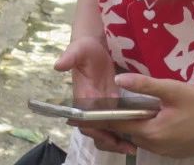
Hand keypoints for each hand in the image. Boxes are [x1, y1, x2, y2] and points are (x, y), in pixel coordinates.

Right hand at [55, 37, 134, 153]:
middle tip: (128, 148)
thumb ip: (68, 57)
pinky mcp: (111, 101)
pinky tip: (136, 136)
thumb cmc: (84, 47)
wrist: (93, 44)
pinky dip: (123, 130)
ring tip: (133, 147)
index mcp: (82, 96)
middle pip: (96, 130)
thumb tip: (57, 66)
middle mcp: (90, 104)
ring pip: (105, 129)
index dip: (95, 131)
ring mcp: (100, 104)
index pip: (85, 121)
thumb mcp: (77, 50)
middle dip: (109, 141)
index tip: (109, 137)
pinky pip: (114, 121)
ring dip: (116, 140)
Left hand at [107, 73, 193, 158]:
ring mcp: (166, 152)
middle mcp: (156, 146)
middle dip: (117, 120)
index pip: (117, 126)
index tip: (85, 112)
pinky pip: (152, 141)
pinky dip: (146, 129)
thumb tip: (118, 78)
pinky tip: (150, 115)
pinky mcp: (175, 152)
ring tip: (127, 106)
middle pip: (127, 132)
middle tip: (108, 102)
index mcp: (152, 132)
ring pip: (139, 137)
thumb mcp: (172, 89)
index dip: (101, 118)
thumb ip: (144, 84)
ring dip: (133, 124)